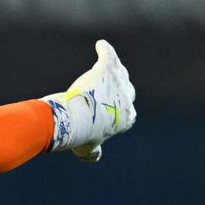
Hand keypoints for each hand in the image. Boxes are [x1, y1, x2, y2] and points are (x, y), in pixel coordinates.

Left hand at [42, 40, 135, 161]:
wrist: (75, 119)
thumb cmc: (82, 135)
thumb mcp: (88, 148)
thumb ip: (93, 152)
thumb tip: (95, 157)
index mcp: (126, 118)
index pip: (129, 111)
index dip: (122, 108)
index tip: (115, 107)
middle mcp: (126, 99)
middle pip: (127, 89)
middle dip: (121, 87)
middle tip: (111, 85)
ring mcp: (117, 83)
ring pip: (120, 72)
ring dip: (115, 70)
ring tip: (109, 67)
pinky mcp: (106, 70)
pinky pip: (109, 56)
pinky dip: (105, 50)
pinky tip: (100, 46)